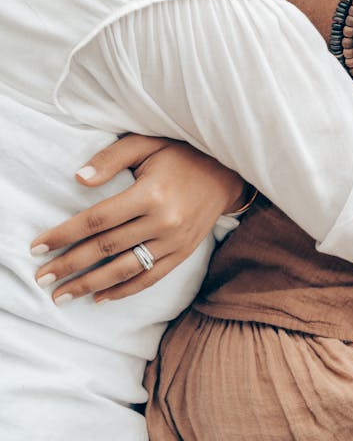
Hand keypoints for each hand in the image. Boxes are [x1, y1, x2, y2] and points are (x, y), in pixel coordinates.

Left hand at [30, 135, 247, 304]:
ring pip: (126, 269)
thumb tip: (79, 179)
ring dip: (91, 284)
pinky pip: (150, 278)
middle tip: (42, 278)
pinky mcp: (183, 253)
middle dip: (70, 265)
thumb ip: (111, 158)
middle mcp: (164, 221)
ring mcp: (175, 241)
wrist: (226, 173)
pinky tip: (100, 297)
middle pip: (106, 248)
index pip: (97, 219)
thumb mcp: (146, 144)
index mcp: (151, 193)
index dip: (65, 234)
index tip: (39, 246)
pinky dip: (124, 290)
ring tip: (63, 295)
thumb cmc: (182, 154)